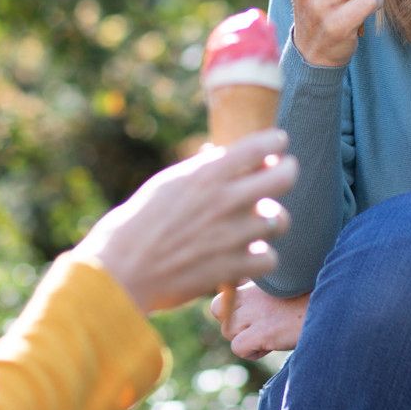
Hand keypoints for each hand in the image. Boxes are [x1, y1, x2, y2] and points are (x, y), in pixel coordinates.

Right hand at [75, 130, 298, 314]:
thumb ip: (201, 171)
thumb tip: (223, 156)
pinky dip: (260, 258)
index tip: (278, 141)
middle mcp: (225, 200)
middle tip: (283, 173)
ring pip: (280, 220)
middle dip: (287, 171)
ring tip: (256, 223)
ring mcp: (233, 235)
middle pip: (285, 177)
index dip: (275, 140)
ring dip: (271, 221)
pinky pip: (269, 258)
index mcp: (206, 174)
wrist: (122, 269)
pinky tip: (246, 255)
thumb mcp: (168, 184)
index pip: (259, 146)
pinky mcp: (234, 268)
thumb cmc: (140, 222)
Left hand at [210, 281, 310, 360]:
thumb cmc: (319, 295)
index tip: (253, 314)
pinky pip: (238, 346)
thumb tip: (258, 300)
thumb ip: (270, 290)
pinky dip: (251, 352)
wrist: (340, 304)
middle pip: (217, 309)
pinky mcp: (266, 331)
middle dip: (232, 321)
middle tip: (255, 327)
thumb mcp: (290, 284)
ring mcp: (258, 312)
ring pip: (227, 330)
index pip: (224, 290)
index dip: (232, 305)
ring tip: (267, 337)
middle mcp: (253, 293)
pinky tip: (271, 346)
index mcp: (258, 279)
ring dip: (243, 338)